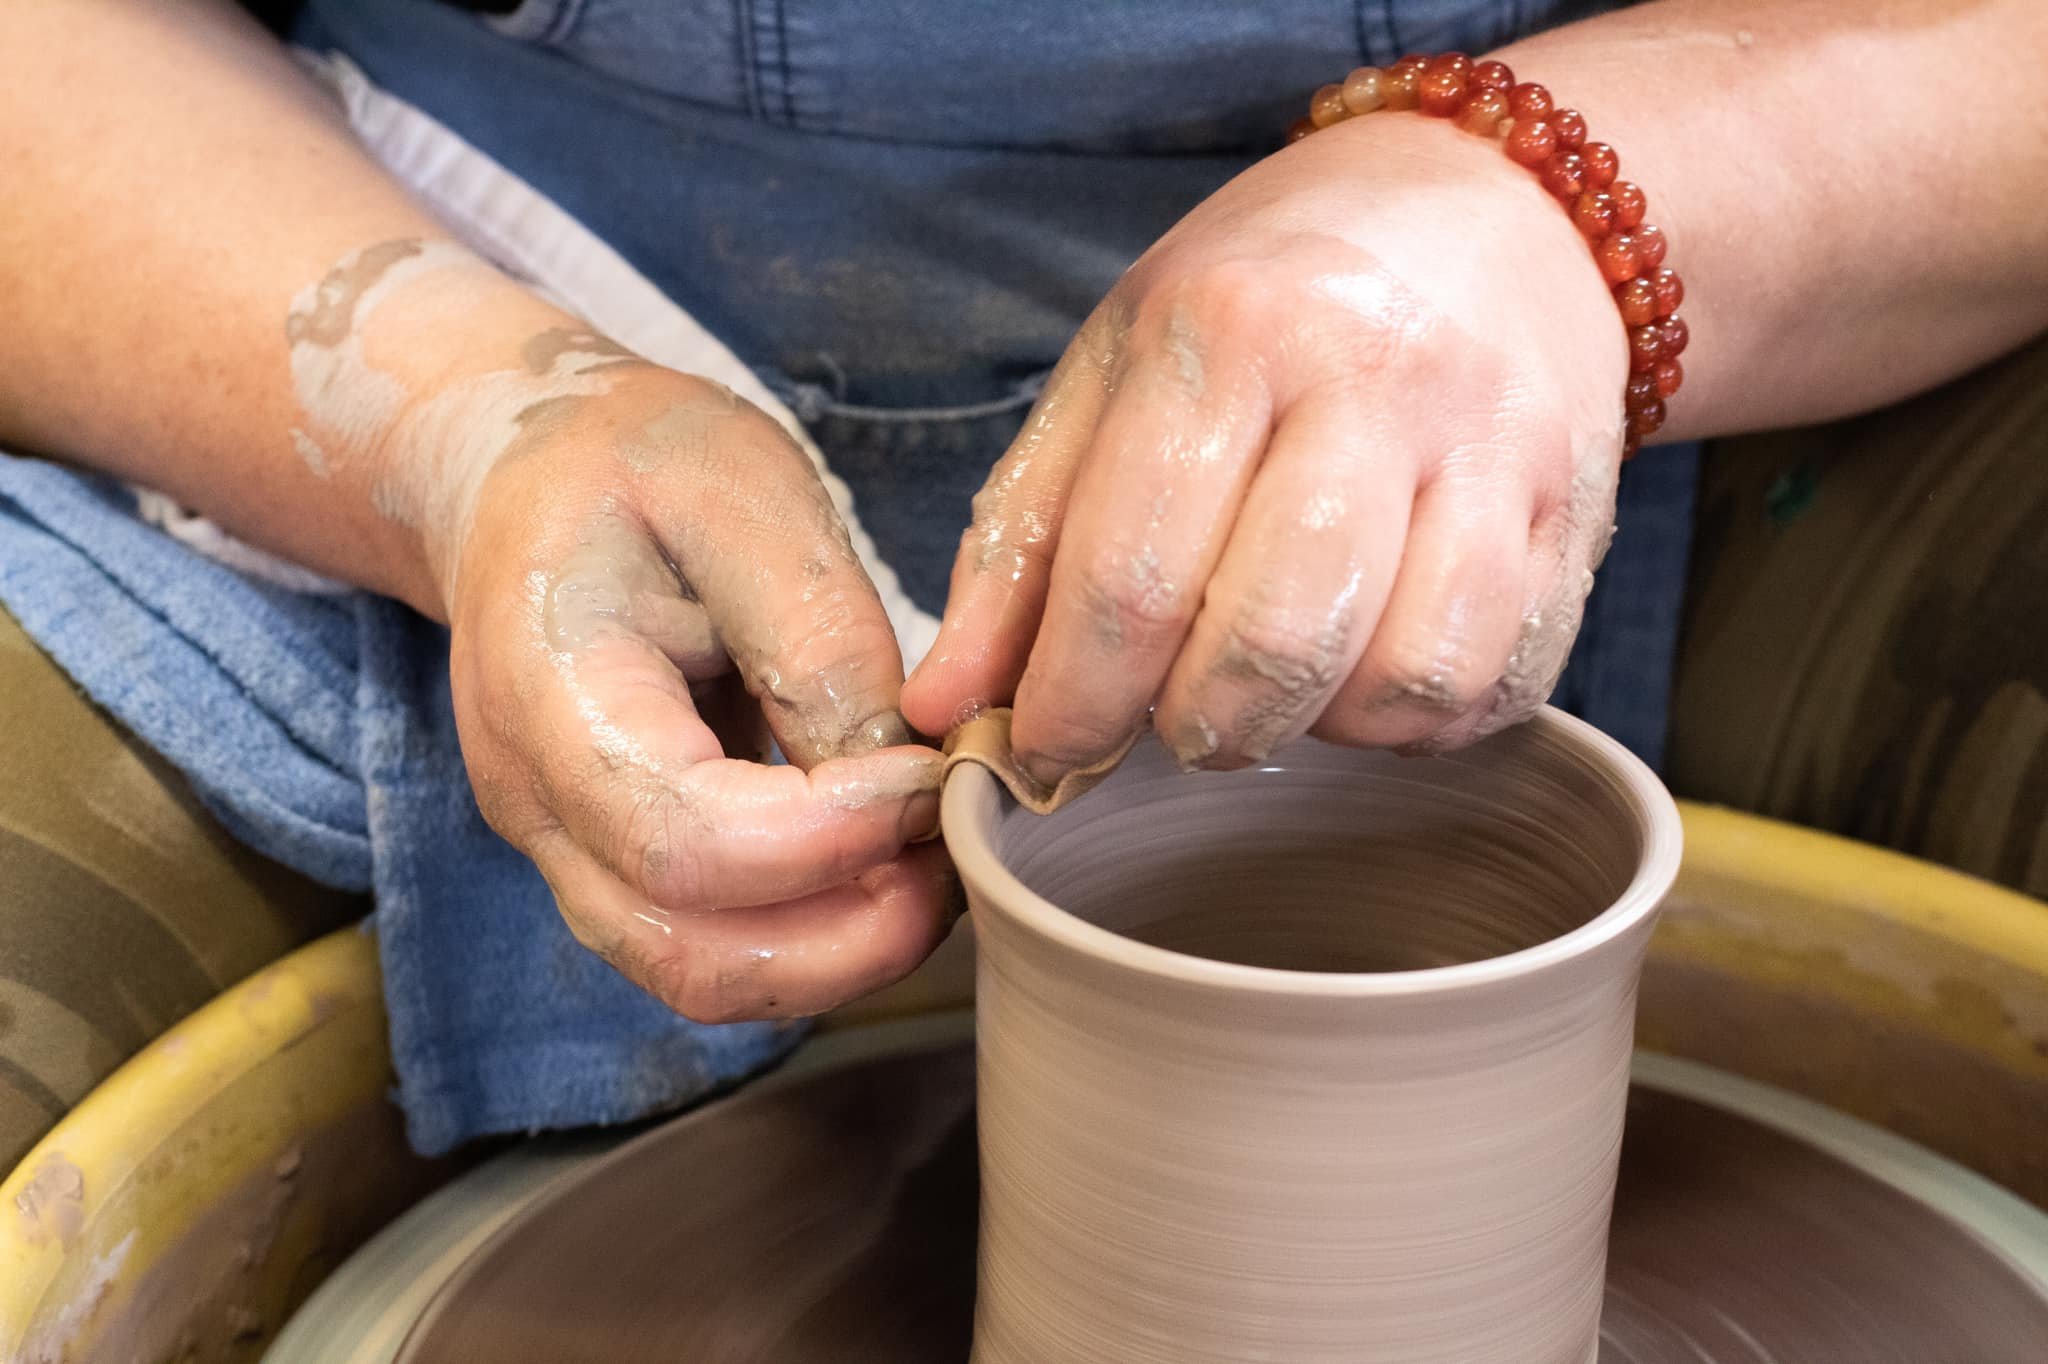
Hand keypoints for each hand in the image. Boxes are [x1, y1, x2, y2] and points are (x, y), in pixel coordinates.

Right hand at [435, 360, 952, 1022]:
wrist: (528, 477)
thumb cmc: (633, 463)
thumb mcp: (740, 492)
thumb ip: (817, 633)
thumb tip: (900, 772)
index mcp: (547, 696)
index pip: (686, 840)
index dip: (829, 836)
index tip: (931, 776)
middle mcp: (539, 808)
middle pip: (692, 956)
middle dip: (853, 937)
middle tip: (957, 852)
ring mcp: (571, 853)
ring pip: (707, 977)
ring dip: (843, 950)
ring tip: (932, 860)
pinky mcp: (621, 867)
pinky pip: (718, 946)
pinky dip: (817, 932)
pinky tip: (888, 860)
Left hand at [903, 113, 1627, 782]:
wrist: (1495, 211)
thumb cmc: (1270, 300)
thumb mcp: (1115, 372)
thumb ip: (1024, 541)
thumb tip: (947, 709)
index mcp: (1230, 330)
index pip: (1132, 574)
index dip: (1074, 701)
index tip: (1048, 749)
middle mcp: (1378, 379)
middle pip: (1272, 642)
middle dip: (1194, 727)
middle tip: (1168, 720)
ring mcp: (1498, 448)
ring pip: (1402, 679)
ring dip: (1313, 728)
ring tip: (1273, 683)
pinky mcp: (1579, 516)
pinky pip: (1493, 684)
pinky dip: (1410, 721)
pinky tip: (1363, 670)